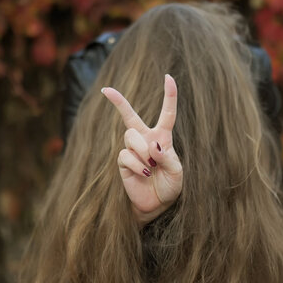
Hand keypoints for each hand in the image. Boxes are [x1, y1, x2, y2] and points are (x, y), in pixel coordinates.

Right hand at [102, 74, 182, 225]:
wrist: (157, 205)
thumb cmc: (170, 186)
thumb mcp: (177, 172)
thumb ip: (168, 158)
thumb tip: (153, 146)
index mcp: (163, 137)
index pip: (167, 113)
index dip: (169, 95)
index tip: (168, 77)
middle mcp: (145, 139)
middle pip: (130, 116)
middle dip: (118, 101)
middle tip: (106, 90)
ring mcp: (132, 150)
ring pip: (130, 136)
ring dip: (142, 150)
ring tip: (151, 166)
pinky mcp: (123, 163)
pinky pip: (126, 155)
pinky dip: (138, 164)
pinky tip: (145, 173)